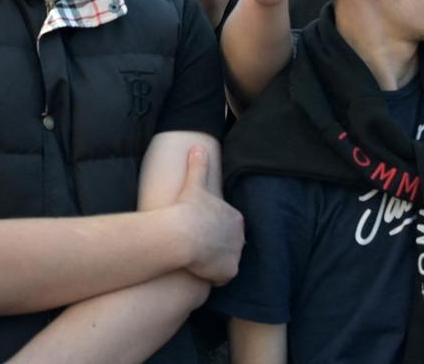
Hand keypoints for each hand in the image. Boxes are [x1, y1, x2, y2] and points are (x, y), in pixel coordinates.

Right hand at [170, 145, 243, 283]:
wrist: (183, 233)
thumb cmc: (188, 207)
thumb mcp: (194, 184)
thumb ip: (198, 165)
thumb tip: (197, 146)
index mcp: (235, 217)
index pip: (227, 227)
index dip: (212, 230)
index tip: (198, 230)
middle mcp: (240, 237)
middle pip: (228, 244)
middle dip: (215, 247)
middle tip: (196, 245)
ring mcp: (236, 255)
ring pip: (225, 261)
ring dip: (214, 262)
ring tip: (196, 259)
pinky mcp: (229, 272)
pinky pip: (221, 277)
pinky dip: (211, 276)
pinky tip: (198, 271)